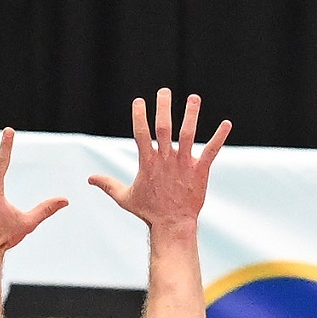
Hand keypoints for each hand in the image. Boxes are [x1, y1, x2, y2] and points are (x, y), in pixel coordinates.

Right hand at [89, 89, 229, 230]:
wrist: (172, 225)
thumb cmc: (148, 212)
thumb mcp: (125, 198)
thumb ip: (108, 184)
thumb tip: (90, 178)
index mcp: (147, 162)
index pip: (141, 133)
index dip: (139, 116)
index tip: (139, 101)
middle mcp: (165, 159)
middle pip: (163, 127)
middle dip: (163, 108)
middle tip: (163, 91)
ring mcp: (183, 164)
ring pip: (188, 134)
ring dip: (191, 115)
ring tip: (194, 98)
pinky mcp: (199, 171)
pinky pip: (210, 151)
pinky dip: (219, 137)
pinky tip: (227, 124)